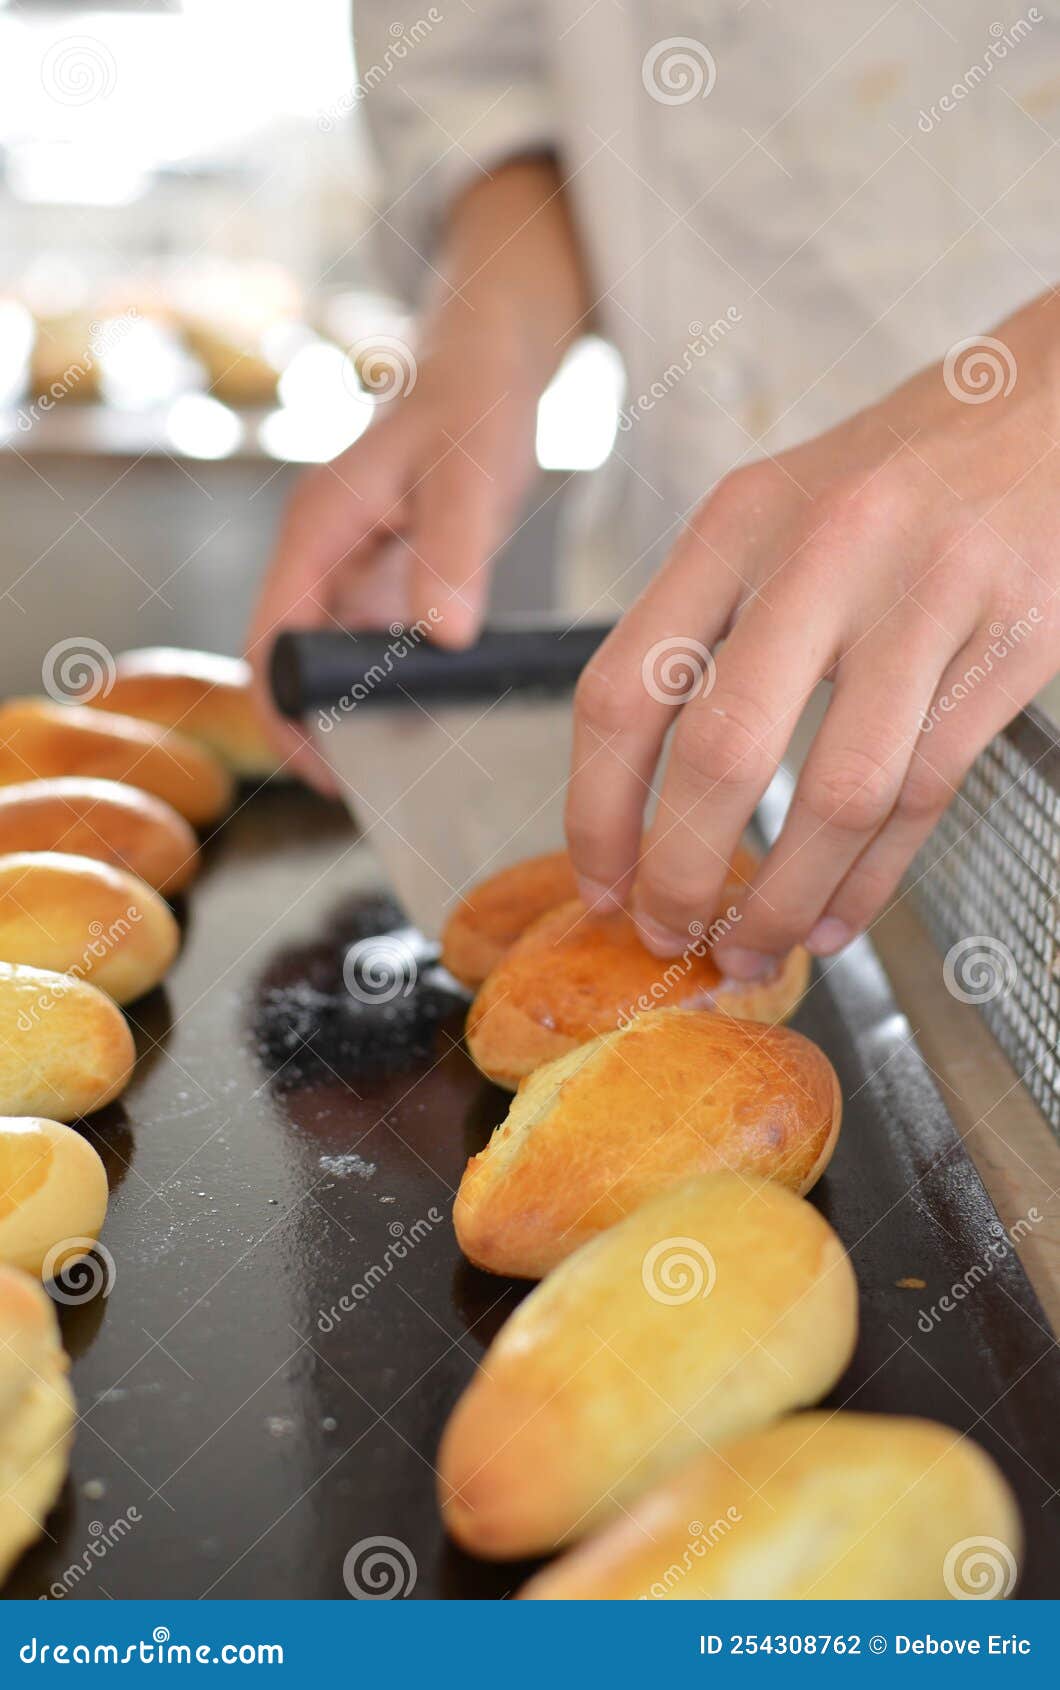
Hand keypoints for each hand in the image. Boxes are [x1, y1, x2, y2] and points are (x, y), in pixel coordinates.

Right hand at [246, 351, 538, 789]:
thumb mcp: (471, 479)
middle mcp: (320, 549)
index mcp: (317, 528)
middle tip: (366, 785)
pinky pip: (370, 640)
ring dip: (352, 709)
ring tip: (400, 763)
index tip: (323, 769)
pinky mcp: (381, 569)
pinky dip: (390, 681)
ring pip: (330, 656)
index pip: (270, 641)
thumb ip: (453, 555)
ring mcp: (347, 561)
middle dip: (314, 725)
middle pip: (289, 659)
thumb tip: (440, 636)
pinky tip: (431, 712)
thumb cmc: (475, 405)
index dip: (284, 712)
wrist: (490, 362)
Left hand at [566, 294, 1059, 972]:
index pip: (623, 688)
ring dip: (784, 897)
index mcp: (736, 523)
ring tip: (754, 948)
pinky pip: (925, 792)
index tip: (596, 883)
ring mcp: (926, 595)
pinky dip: (871, 878)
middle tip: (667, 934)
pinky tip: (835, 916)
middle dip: (680, 873)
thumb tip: (642, 795)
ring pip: (838, 792)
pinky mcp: (1011, 641)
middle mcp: (823, 551)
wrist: (1046, 404)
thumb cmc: (897, 477)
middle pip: (721, 752)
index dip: (595, 811)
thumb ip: (706, 625)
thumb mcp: (776, 514)